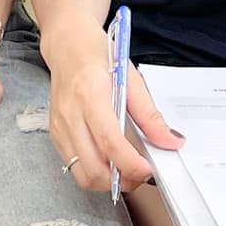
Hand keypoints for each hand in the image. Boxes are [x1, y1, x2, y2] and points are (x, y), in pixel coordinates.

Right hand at [43, 15, 180, 194]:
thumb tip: (171, 141)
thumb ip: (150, 114)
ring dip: (107, 181)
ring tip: (125, 170)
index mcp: (91, 95)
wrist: (67, 44)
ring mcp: (59, 126)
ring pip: (81, 174)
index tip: (148, 169)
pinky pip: (73, 165)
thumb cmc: (98, 55)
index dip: (131, 164)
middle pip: (93, 167)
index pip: (110, 142)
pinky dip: (93, 171)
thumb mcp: (130, 77)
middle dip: (121, 180)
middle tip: (140, 174)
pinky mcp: (55, 133)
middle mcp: (71, 114)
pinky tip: (107, 160)